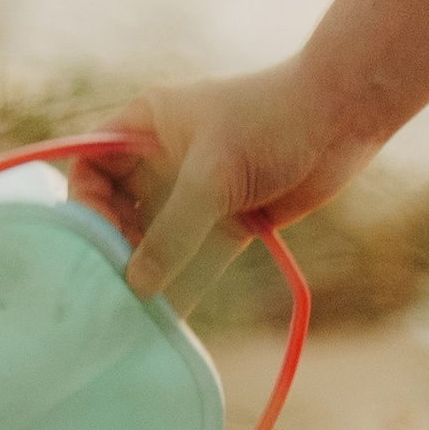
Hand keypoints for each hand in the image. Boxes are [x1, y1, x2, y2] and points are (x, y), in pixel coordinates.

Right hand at [70, 59, 383, 299]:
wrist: (342, 117)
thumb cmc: (269, 122)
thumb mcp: (212, 175)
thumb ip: (172, 232)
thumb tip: (137, 284)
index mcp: (146, 124)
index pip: (92, 165)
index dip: (87, 203)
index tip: (98, 240)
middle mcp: (164, 156)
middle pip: (120, 207)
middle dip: (117, 245)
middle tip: (120, 284)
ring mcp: (198, 188)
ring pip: (158, 236)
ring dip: (151, 269)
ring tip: (140, 308)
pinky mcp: (229, 216)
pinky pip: (196, 254)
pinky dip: (186, 280)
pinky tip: (173, 313)